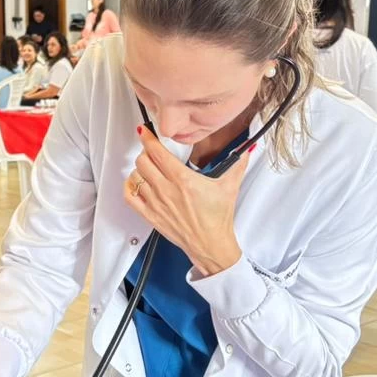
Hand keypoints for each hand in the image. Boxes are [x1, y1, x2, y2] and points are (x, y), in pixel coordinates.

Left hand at [125, 126, 247, 275]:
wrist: (211, 244)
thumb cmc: (217, 219)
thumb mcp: (229, 187)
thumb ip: (237, 165)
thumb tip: (246, 150)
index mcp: (183, 180)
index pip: (157, 152)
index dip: (148, 138)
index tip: (146, 131)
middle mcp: (166, 190)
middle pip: (143, 161)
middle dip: (145, 152)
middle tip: (152, 151)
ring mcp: (156, 203)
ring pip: (135, 176)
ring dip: (140, 168)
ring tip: (148, 167)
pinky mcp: (151, 216)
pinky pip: (130, 197)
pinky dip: (129, 186)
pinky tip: (136, 183)